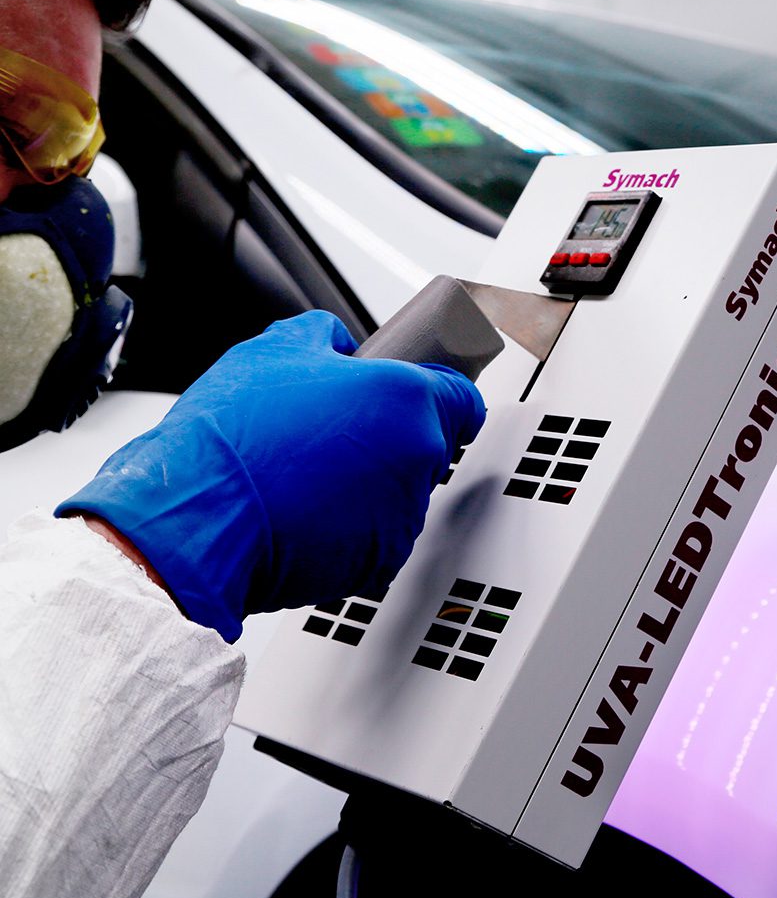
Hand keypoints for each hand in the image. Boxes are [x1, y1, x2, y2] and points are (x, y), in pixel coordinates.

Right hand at [59, 311, 485, 639]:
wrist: (195, 521)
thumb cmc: (230, 442)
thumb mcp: (273, 350)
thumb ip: (324, 337)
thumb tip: (339, 343)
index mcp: (405, 397)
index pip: (461, 397)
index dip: (434, 395)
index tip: (416, 399)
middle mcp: (417, 454)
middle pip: (429, 444)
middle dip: (390, 439)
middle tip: (334, 438)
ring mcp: (403, 512)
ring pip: (401, 493)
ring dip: (368, 486)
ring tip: (306, 478)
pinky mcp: (382, 560)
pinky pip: (377, 538)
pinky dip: (349, 530)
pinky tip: (304, 514)